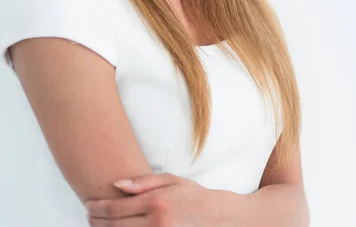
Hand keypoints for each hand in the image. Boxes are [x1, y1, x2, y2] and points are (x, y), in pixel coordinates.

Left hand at [85, 172, 238, 226]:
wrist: (218, 217)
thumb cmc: (194, 196)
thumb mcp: (172, 180)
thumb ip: (144, 182)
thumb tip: (117, 184)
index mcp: (156, 202)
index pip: (116, 208)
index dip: (97, 208)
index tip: (88, 205)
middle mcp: (156, 223)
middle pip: (113, 226)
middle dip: (96, 221)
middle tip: (89, 214)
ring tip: (97, 224)